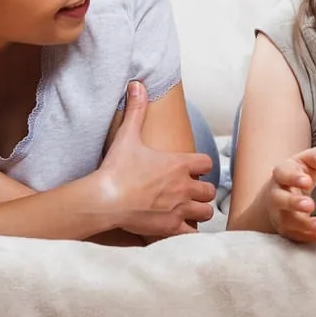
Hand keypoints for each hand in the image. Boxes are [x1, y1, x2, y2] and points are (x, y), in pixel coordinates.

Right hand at [97, 81, 215, 237]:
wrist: (106, 199)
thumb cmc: (117, 168)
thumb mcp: (128, 135)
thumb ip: (136, 109)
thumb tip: (137, 83)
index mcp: (179, 163)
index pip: (207, 163)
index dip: (200, 166)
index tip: (190, 169)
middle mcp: (185, 186)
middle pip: (209, 190)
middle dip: (201, 191)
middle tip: (187, 192)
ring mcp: (180, 209)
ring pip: (206, 212)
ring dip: (198, 211)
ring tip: (186, 210)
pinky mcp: (172, 228)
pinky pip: (192, 234)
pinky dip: (188, 232)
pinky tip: (178, 228)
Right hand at [267, 146, 315, 242]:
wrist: (284, 191)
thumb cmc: (300, 172)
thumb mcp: (309, 160)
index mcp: (281, 173)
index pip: (283, 173)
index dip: (293, 178)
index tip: (308, 182)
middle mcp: (276, 193)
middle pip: (279, 199)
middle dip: (293, 203)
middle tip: (311, 205)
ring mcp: (279, 213)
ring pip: (286, 221)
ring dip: (305, 225)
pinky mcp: (285, 228)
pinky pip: (293, 235)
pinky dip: (308, 237)